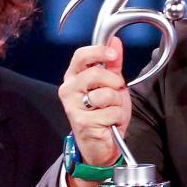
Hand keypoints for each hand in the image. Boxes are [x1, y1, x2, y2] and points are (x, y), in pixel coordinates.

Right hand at [58, 37, 130, 186]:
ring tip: (112, 111)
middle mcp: (69, 90)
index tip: (113, 54)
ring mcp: (73, 106)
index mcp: (74, 77)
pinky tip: (110, 122)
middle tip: (116, 91)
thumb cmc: (103, 114)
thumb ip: (113, 65)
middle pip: (96, 73)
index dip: (99, 51)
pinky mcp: (82, 122)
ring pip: (106, 94)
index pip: (81, 56)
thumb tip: (115, 41)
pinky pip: (111, 112)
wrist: (100, 145)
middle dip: (114, 82)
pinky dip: (117, 118)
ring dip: (118, 103)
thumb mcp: (112, 85)